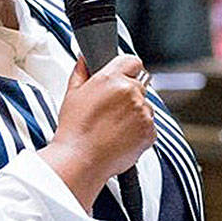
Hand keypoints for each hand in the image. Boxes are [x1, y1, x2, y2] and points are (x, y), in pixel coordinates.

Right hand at [40, 55, 155, 209]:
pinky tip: (121, 137)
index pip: (133, 61)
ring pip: (145, 107)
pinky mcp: (150, 131)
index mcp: (112, 79)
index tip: (122, 79)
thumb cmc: (74, 130)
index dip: (127, 70)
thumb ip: (81, 72)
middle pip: (139, 85)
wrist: (81, 161)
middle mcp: (131, 93)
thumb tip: (84, 59)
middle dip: (129, 95)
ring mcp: (143, 113)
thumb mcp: (72, 94)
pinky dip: (139, 131)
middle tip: (111, 110)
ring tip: (113, 127)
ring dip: (135, 114)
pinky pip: (149, 126)